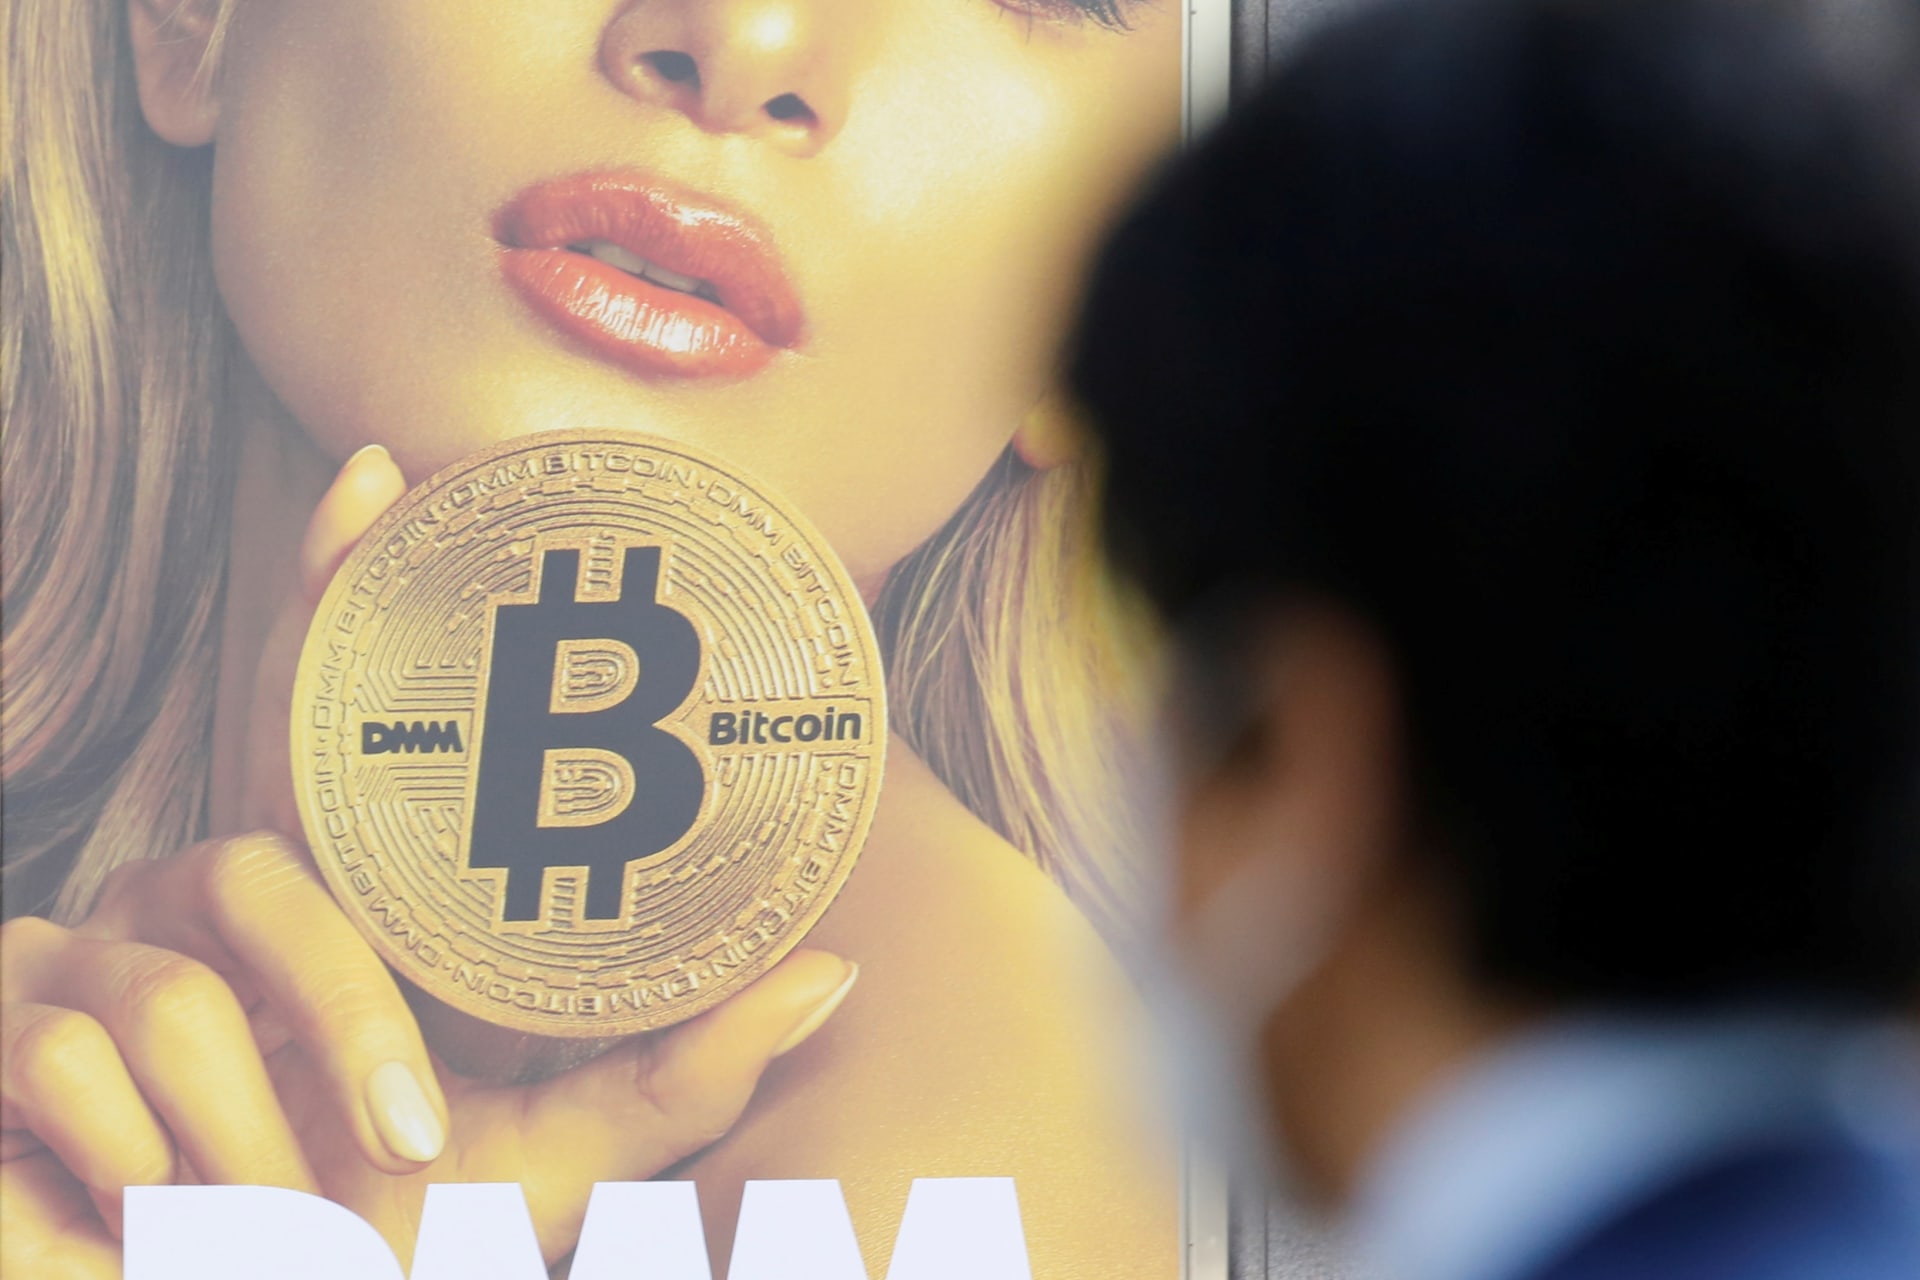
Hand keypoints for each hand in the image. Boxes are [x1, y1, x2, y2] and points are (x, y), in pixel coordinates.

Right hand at [0, 448, 859, 1274]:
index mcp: (355, 896)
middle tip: (358, 534)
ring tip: (327, 1200)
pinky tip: (155, 1204)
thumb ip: (689, 1074)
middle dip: (302, 641)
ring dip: (269, 1093)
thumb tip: (840, 969)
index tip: (381, 471)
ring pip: (173, 960)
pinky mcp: (28, 1044)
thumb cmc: (416, 1225)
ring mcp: (118, 956)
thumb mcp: (565, 1151)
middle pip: (257, 741)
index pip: (342, 726)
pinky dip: (129, 1143)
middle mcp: (237, 895)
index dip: (344, 599)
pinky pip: (64, 1058)